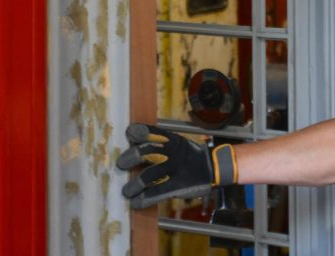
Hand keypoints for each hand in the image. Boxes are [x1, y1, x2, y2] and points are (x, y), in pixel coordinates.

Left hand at [116, 123, 237, 209]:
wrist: (214, 167)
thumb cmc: (191, 155)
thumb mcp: (178, 143)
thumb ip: (159, 143)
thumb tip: (133, 144)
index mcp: (171, 139)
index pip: (150, 131)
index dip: (137, 132)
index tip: (128, 135)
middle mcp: (171, 151)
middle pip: (145, 151)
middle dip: (129, 158)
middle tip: (120, 165)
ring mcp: (175, 168)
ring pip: (148, 175)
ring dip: (133, 185)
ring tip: (126, 191)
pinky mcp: (178, 185)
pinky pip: (158, 192)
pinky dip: (144, 199)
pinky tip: (136, 203)